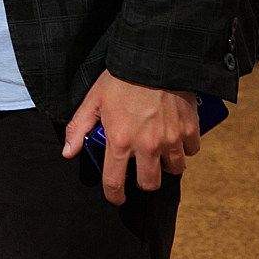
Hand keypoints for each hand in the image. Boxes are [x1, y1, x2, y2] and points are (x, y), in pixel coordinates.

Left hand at [63, 70, 201, 204]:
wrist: (153, 60)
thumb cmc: (119, 80)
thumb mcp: (92, 101)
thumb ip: (78, 129)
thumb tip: (67, 153)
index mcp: (120, 142)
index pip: (115, 181)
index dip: (114, 195)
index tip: (116, 197)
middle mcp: (147, 146)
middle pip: (150, 183)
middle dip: (144, 182)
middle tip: (140, 170)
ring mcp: (171, 140)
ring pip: (175, 170)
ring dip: (166, 165)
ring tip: (159, 152)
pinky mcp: (190, 130)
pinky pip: (191, 150)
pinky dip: (184, 147)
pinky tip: (175, 136)